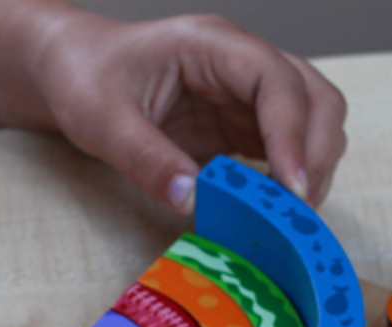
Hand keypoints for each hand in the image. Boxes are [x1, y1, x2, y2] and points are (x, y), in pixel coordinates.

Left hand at [32, 12, 347, 212]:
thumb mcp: (100, 120)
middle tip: (298, 211)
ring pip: (315, 125)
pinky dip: (294, 182)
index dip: (293, 135)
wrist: (74, 70)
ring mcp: (249, 96)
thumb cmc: (84, 80)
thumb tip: (190, 199)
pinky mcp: (246, 126)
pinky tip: (275, 210)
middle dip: (317, 156)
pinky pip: (290, 151)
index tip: (290, 188)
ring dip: (314, 171)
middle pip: (317, 100)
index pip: (278, 81)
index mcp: (213, 46)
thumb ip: (144, 159)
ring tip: (290, 215)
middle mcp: (243, 65)